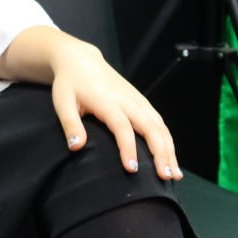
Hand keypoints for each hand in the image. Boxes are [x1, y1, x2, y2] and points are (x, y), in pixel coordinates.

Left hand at [48, 39, 182, 180]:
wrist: (81, 60)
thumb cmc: (70, 84)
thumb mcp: (62, 102)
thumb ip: (70, 124)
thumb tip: (76, 148)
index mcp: (107, 101)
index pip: (122, 127)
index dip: (128, 149)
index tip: (132, 169)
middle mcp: (128, 101)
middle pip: (150, 128)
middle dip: (160, 153)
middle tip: (165, 177)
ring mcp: (138, 100)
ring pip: (160, 127)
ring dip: (169, 150)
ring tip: (174, 175)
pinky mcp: (142, 102)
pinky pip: (160, 123)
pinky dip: (168, 141)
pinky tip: (171, 158)